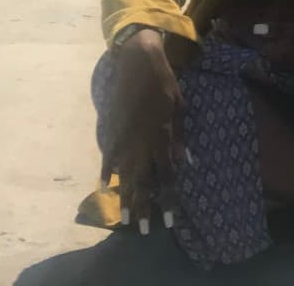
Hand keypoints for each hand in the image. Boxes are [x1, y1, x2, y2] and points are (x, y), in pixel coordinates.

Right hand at [99, 30, 183, 233]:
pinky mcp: (113, 129)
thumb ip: (182, 138)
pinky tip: (105, 187)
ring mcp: (125, 137)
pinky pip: (109, 156)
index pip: (166, 175)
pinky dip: (106, 172)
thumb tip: (188, 163)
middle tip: (142, 230)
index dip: (167, 199)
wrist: (139, 63)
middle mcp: (143, 142)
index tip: (168, 221)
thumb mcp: (181, 107)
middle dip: (143, 207)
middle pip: (143, 181)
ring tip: (124, 219)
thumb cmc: (165, 83)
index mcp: (163, 136)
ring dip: (124, 197)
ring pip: (124, 174)